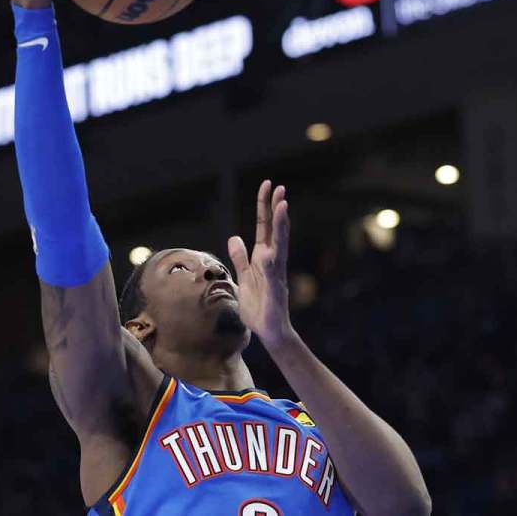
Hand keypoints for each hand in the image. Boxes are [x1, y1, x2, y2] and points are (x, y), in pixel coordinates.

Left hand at [228, 181, 294, 347]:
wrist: (269, 331)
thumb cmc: (258, 306)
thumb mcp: (243, 277)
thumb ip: (239, 258)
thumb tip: (234, 238)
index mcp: (263, 257)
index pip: (264, 226)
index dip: (264, 206)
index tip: (267, 185)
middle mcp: (272, 261)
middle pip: (275, 230)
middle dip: (276, 208)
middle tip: (279, 187)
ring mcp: (276, 273)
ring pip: (279, 244)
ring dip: (281, 225)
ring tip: (283, 206)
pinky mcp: (275, 288)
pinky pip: (273, 273)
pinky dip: (271, 261)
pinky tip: (269, 251)